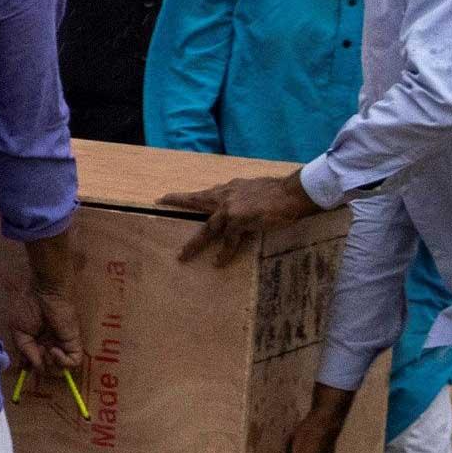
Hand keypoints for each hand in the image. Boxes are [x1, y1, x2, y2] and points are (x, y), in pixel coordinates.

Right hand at [10, 283, 85, 376]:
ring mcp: (63, 345)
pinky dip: (63, 362)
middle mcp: (50, 345)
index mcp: (36, 342)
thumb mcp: (19, 332)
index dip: (31, 368)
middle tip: (38, 352)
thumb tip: (33, 367)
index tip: (25, 366)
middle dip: (41, 367)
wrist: (43, 293)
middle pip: (48, 370)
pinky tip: (54, 350)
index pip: (36, 363)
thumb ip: (25, 351)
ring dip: (51, 365)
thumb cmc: (27, 307)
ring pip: (61, 369)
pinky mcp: (74, 343)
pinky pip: (73, 362)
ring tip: (46, 350)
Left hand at [160, 173, 323, 265]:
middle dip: (178, 202)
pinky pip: (228, 241)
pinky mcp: (239, 221)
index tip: (168, 195)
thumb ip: (241, 197)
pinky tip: (218, 263)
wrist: (292, 193)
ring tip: (183, 256)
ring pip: (208, 229)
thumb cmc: (278, 193)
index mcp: (230, 189)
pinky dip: (224, 253)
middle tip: (160, 202)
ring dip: (195, 244)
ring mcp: (231, 209)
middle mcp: (227, 196)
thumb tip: (236, 207)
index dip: (188, 195)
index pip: (206, 192)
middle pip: (198, 201)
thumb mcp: (254, 190)